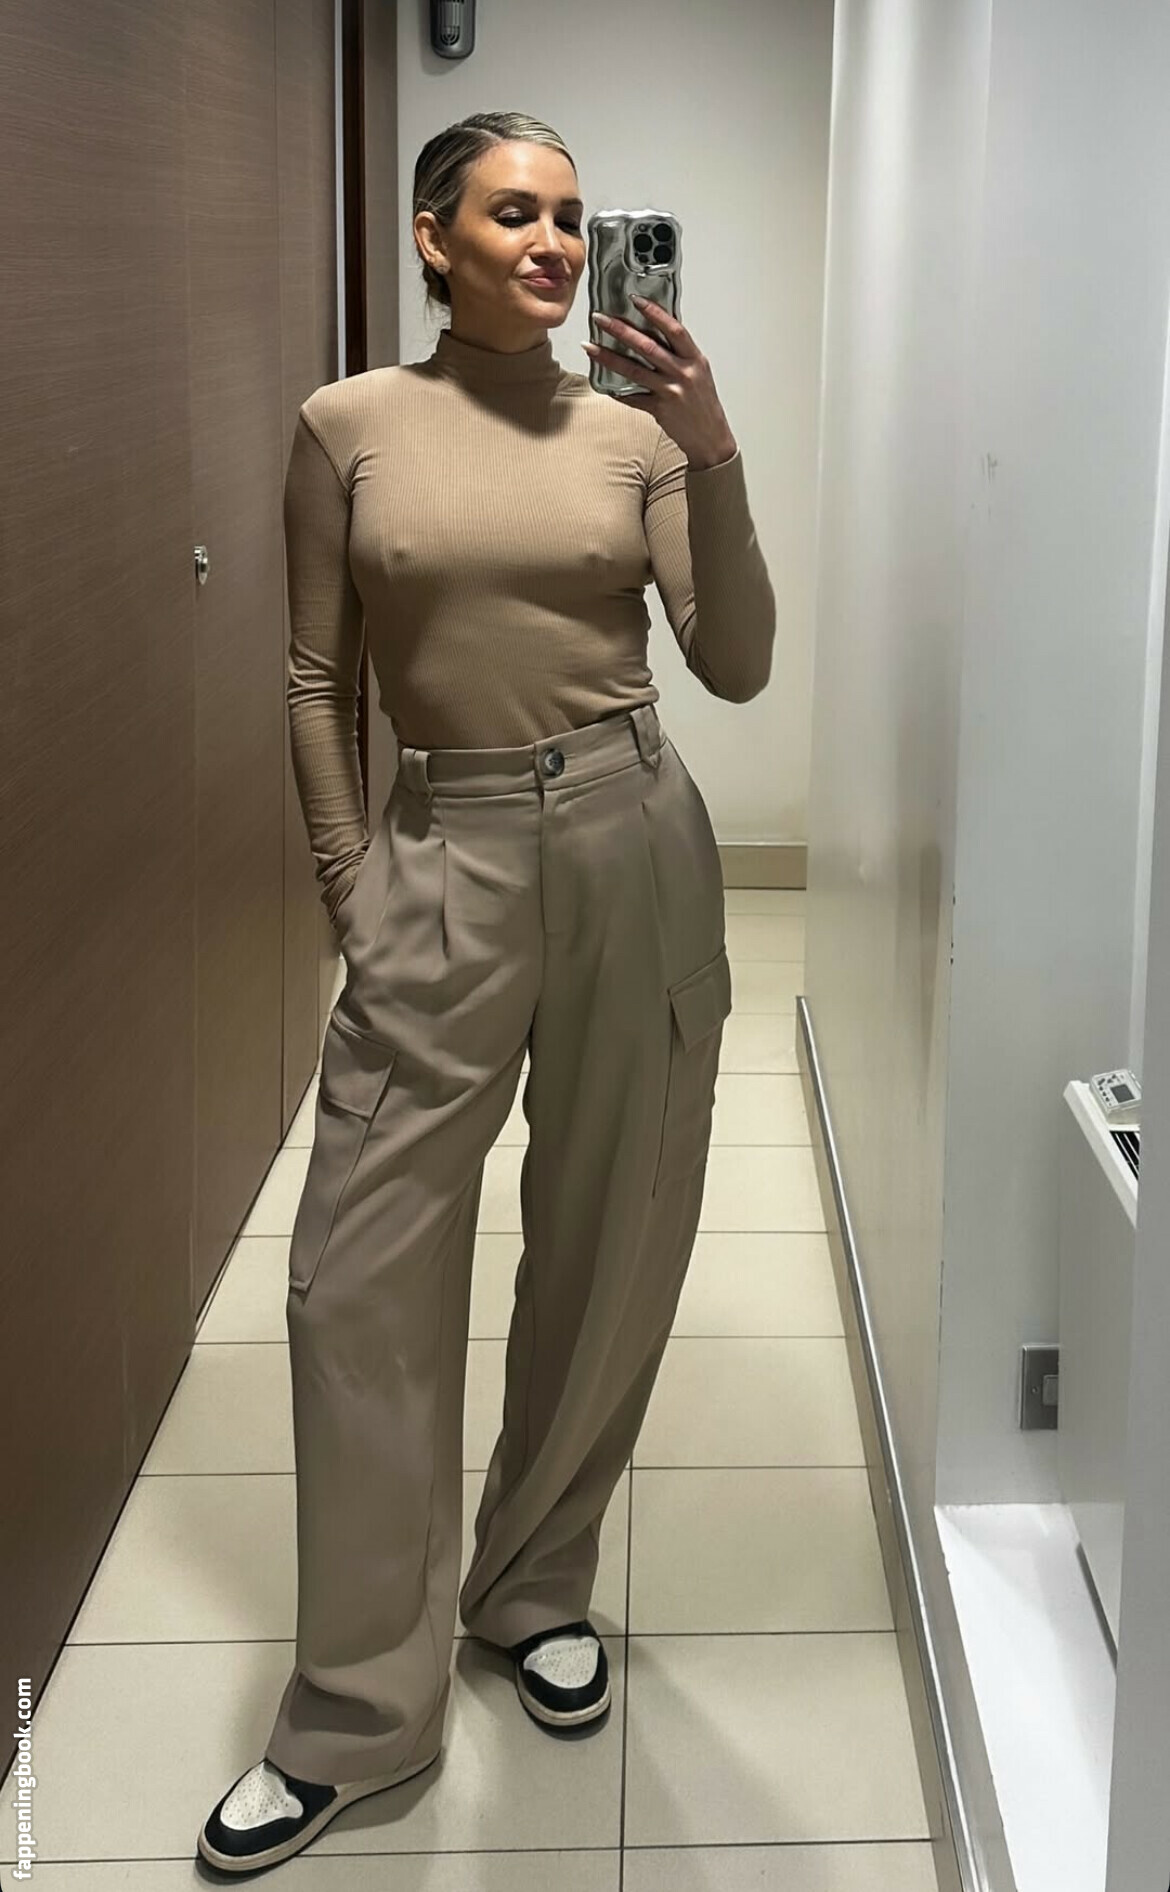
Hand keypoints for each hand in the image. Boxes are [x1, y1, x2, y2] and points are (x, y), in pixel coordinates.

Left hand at [582, 295, 737, 468]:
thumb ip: (680, 353)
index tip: (635, 299)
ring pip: (634, 370)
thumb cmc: (704, 403)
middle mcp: (682, 373)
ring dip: (609, 358)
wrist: (710, 436)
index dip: (654, 312)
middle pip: (648, 346)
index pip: (673, 329)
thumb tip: (659, 330)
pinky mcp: (660, 409)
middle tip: (600, 318)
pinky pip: (633, 398)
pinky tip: (603, 383)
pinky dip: (617, 392)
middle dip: (621, 330)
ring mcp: (670, 391)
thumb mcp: (699, 371)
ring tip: (590, 347)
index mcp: (694, 359)